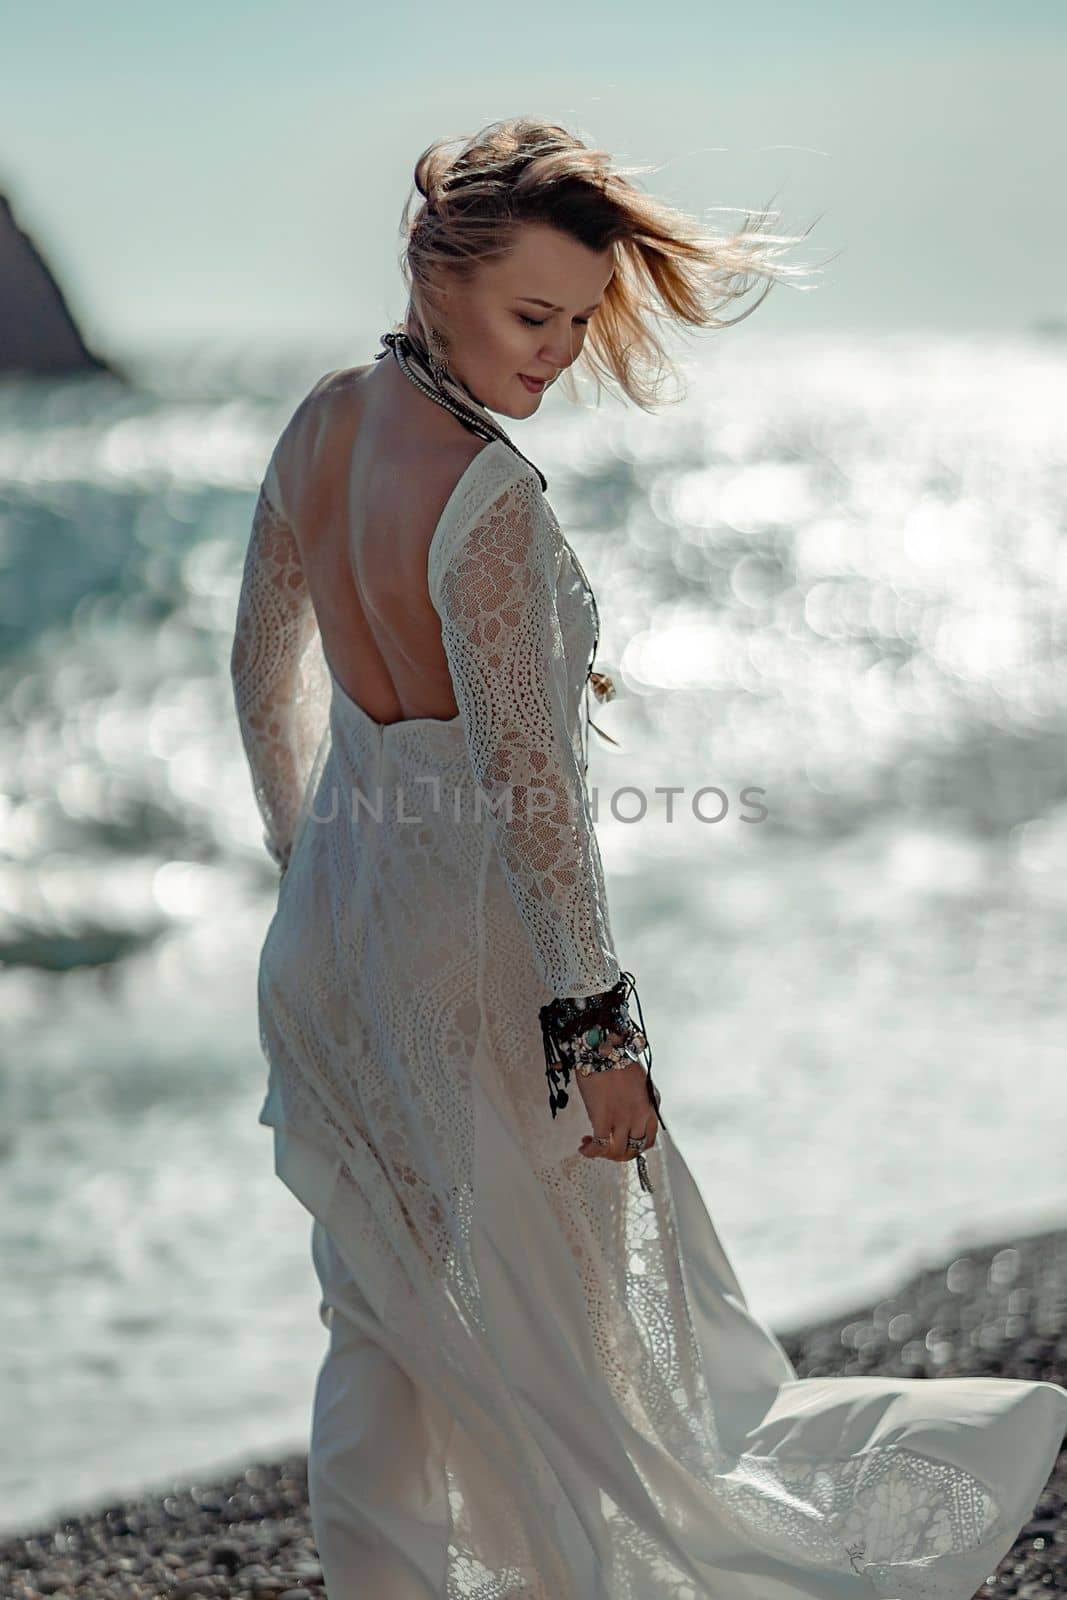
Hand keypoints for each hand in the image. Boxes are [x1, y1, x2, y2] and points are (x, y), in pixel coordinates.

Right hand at [575, 1037, 659, 1163]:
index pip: (648, 1142)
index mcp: (650, 1109)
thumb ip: (641, 1104)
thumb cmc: (619, 1061)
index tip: (622, 1144)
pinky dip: (591, 1152)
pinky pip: (599, 1145)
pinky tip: (584, 1148)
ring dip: (603, 1154)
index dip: (634, 1148)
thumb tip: (631, 1120)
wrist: (604, 1049)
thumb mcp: (641, 1085)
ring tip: (591, 1145)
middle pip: (632, 1150)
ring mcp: (622, 1119)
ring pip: (616, 1151)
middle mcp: (639, 1117)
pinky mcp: (603, 1117)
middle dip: (618, 1155)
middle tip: (605, 1149)